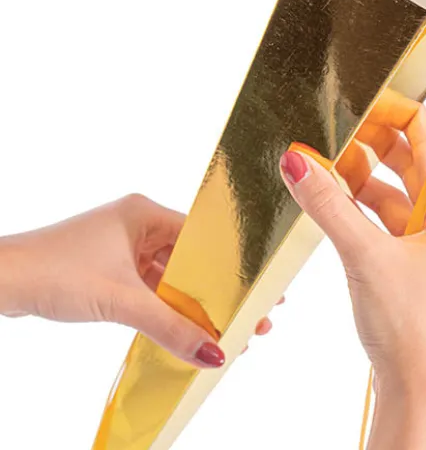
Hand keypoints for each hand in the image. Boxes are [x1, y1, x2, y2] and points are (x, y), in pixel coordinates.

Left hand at [0, 194, 277, 368]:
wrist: (1, 282)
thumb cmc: (51, 271)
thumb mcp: (120, 299)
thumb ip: (169, 327)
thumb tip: (211, 352)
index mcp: (144, 214)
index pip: (203, 237)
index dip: (233, 265)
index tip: (259, 287)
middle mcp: (139, 226)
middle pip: (192, 260)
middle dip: (218, 290)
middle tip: (252, 314)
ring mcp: (126, 248)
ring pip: (173, 277)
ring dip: (193, 303)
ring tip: (225, 326)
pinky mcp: (115, 269)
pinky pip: (154, 288)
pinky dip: (169, 308)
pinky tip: (189, 327)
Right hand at [279, 91, 425, 448]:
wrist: (418, 389)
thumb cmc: (410, 328)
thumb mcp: (364, 255)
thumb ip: (328, 205)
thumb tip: (297, 161)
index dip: (398, 114)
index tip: (364, 98)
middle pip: (411, 166)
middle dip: (373, 145)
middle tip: (336, 127)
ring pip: (395, 197)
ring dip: (362, 179)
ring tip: (327, 160)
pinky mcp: (412, 266)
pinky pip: (386, 223)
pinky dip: (361, 209)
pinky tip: (335, 200)